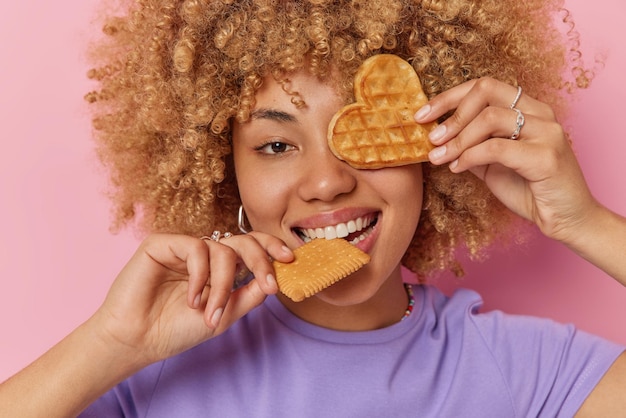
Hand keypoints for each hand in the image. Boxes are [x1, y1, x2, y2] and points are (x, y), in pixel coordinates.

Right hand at [91, 232, 292, 365]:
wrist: (139, 340)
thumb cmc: (176, 329)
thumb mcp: (224, 315)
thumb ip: (249, 295)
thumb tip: (276, 278)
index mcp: (219, 268)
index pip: (250, 248)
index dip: (271, 248)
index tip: (290, 260)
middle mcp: (204, 255)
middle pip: (243, 241)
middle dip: (261, 260)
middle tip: (268, 283)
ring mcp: (184, 247)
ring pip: (222, 249)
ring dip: (222, 284)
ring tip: (210, 311)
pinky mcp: (163, 243)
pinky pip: (196, 247)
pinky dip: (200, 275)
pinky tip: (191, 298)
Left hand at [414, 77, 598, 243]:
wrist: (566, 219)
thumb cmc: (530, 190)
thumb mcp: (491, 164)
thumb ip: (471, 146)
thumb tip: (436, 136)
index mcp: (528, 109)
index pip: (485, 86)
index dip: (449, 97)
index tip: (422, 115)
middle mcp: (541, 113)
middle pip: (486, 90)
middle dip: (451, 114)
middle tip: (431, 138)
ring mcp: (547, 131)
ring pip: (489, 118)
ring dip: (457, 139)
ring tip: (439, 157)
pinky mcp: (546, 156)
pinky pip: (496, 148)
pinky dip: (469, 156)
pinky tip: (458, 168)